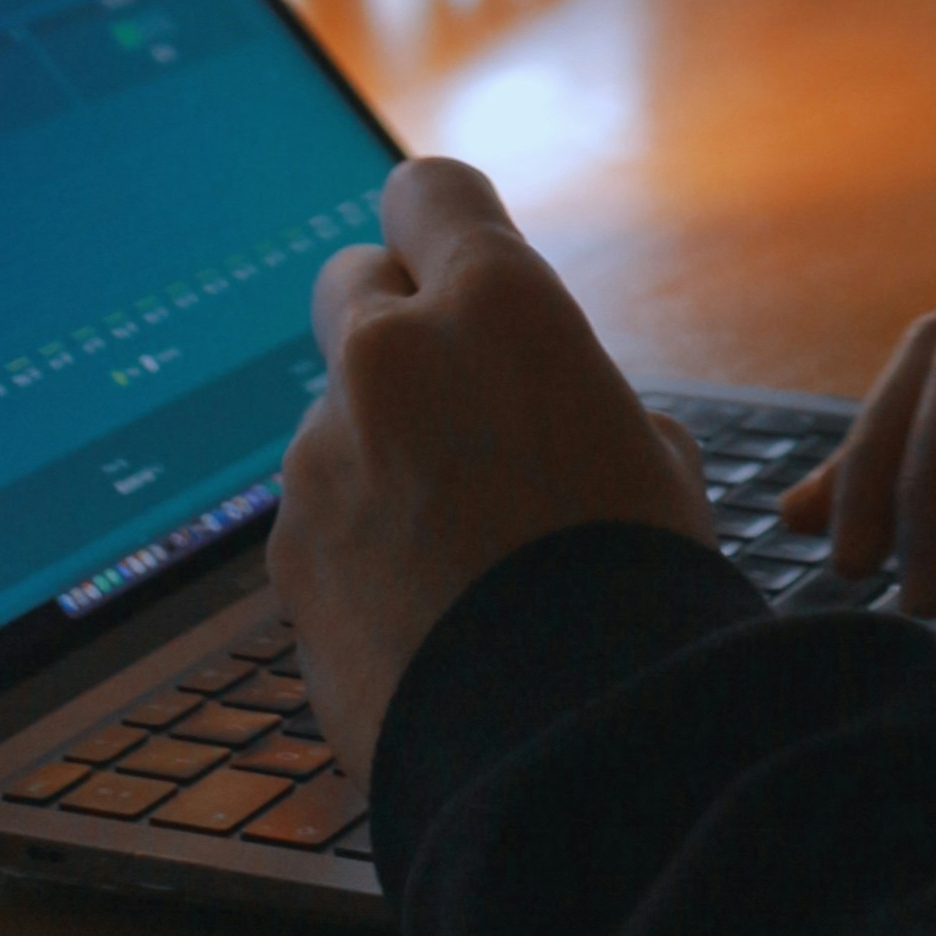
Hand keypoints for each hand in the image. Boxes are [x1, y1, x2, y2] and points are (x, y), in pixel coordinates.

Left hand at [268, 159, 712, 787]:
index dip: (442, 227)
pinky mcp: (284, 548)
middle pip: (351, 285)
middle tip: (450, 405)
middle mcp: (391, 354)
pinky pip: (317, 517)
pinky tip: (420, 615)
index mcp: (496, 304)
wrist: (567, 745)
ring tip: (458, 559)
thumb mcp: (651, 458)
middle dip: (391, 329)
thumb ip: (572, 394)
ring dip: (378, 458)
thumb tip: (549, 413)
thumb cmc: (636, 592)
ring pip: (336, 419)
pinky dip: (355, 548)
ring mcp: (321, 452)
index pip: (428, 189)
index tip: (455, 262)